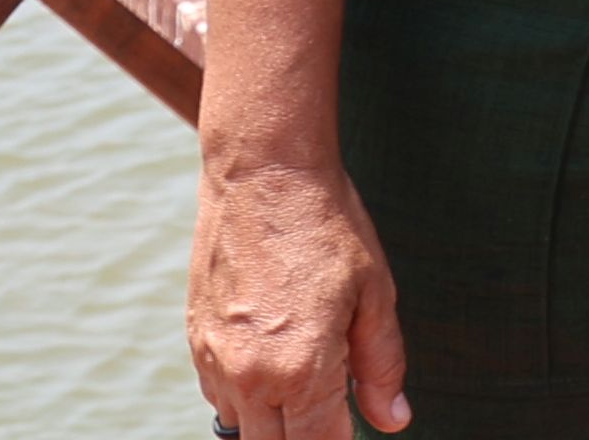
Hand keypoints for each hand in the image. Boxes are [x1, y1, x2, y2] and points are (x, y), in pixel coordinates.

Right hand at [190, 146, 410, 438]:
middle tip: (329, 418)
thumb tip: (393, 420)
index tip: (353, 432)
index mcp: (300, 369)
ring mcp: (215, 362)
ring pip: (241, 430)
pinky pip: (218, 398)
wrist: (263, 175)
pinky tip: (274, 368)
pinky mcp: (195, 343)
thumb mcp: (374, 294)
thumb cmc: (327, 228)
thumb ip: (382, 365)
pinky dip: (246, 400)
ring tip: (305, 390)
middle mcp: (249, 376)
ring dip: (272, 425)